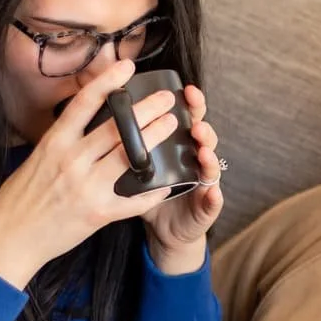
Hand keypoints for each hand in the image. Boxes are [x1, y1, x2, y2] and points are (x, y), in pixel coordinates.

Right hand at [0, 60, 183, 287]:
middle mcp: (72, 161)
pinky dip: (153, 191)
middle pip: (117, 128)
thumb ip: (59, 141)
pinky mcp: (98, 213)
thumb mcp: (35, 159)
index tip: (127, 66)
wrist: (11, 238)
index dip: (108, 81)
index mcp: (54, 144)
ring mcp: (86, 187)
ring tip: (171, 125)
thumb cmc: (19, 199)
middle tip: (167, 98)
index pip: (85, 103)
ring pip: (130, 156)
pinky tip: (168, 183)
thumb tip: (80, 120)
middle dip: (146, 109)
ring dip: (155, 138)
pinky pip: (133, 200)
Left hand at [143, 84, 224, 273]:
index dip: (190, 104)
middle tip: (196, 119)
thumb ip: (127, 144)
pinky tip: (212, 193)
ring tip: (203, 151)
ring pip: (212, 165)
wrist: (166, 229)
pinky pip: (212, 202)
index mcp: (179, 146)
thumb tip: (106, 114)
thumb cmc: (148, 194)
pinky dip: (214, 197)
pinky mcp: (206, 207)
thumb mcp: (136, 167)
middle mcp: (195, 159)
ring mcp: (203, 183)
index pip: (188, 118)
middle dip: (202, 125)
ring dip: (209, 156)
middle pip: (203, 135)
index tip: (185, 90)